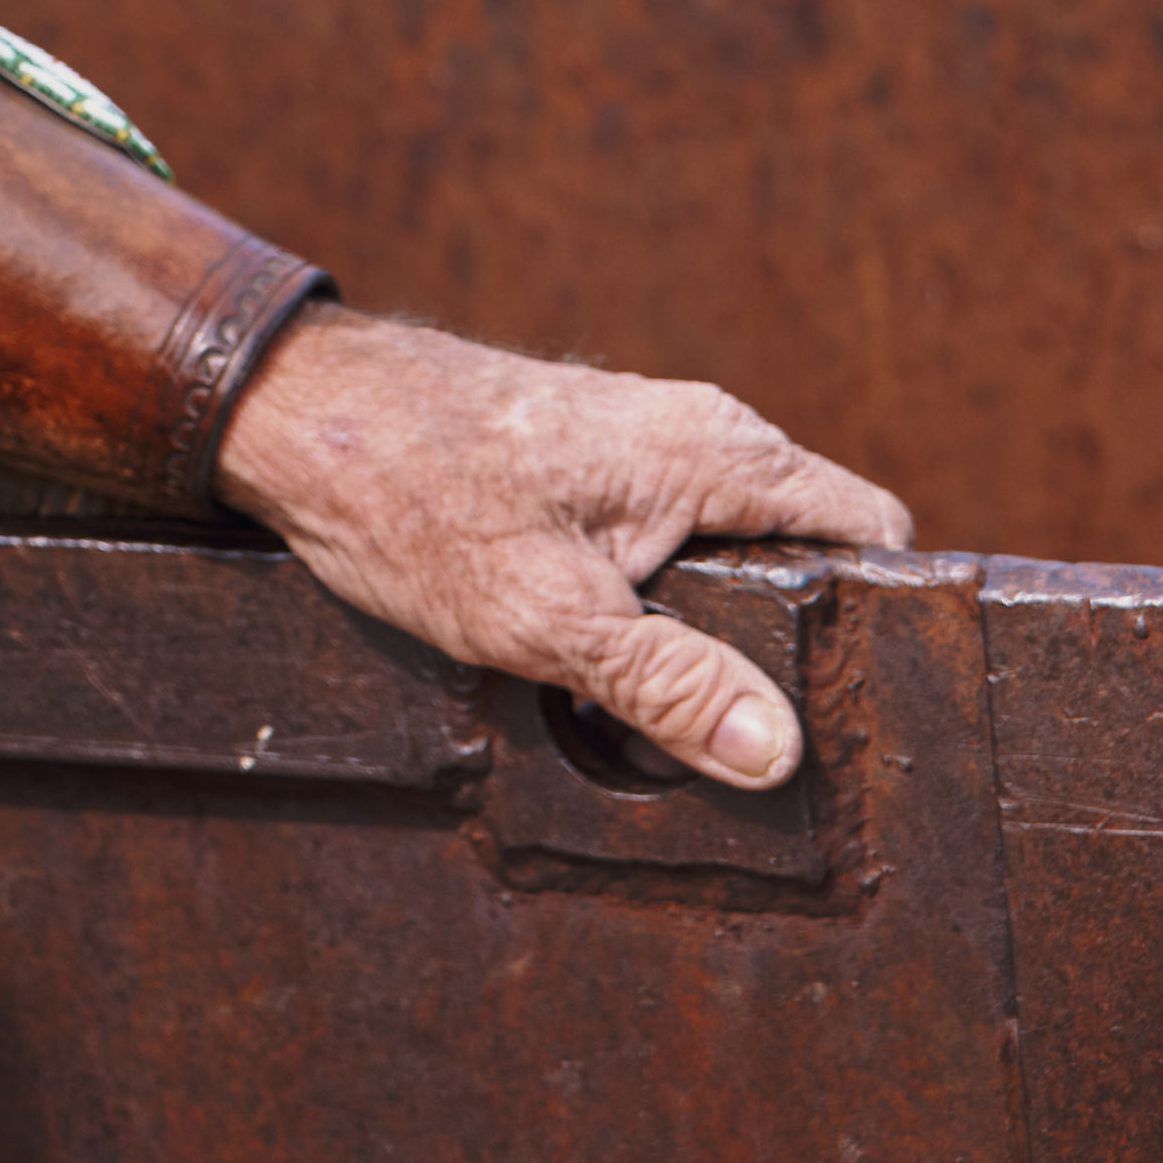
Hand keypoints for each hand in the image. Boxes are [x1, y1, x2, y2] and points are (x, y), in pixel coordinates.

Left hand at [214, 306, 913, 789]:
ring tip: (676, 721)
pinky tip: (610, 670)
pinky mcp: (587, 474)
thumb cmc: (405, 491)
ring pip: (727, 562)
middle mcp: (696, 438)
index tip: (851, 703)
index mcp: (719, 453)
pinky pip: (662, 554)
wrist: (288, 411)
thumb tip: (775, 750)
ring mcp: (640, 452)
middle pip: (804, 557)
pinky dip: (649, 612)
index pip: (870, 532)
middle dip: (785, 647)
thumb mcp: (545, 616)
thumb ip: (666, 683)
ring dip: (707, 638)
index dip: (875, 619)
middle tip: (752, 737)